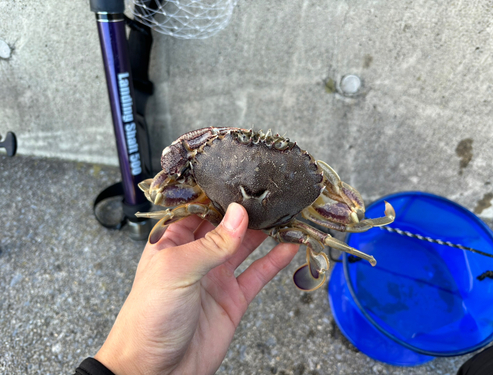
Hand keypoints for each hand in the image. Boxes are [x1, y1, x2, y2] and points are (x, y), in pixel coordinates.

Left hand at [95, 203, 298, 374]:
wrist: (155, 371)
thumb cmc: (148, 318)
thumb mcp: (176, 271)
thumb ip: (211, 244)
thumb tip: (238, 214)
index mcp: (173, 243)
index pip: (200, 209)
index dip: (220, 195)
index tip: (242, 180)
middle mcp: (196, 256)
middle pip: (226, 225)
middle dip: (246, 210)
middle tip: (271, 194)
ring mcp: (216, 277)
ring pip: (245, 246)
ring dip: (265, 232)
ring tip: (285, 214)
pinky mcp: (233, 299)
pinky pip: (258, 274)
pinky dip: (275, 260)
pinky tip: (288, 246)